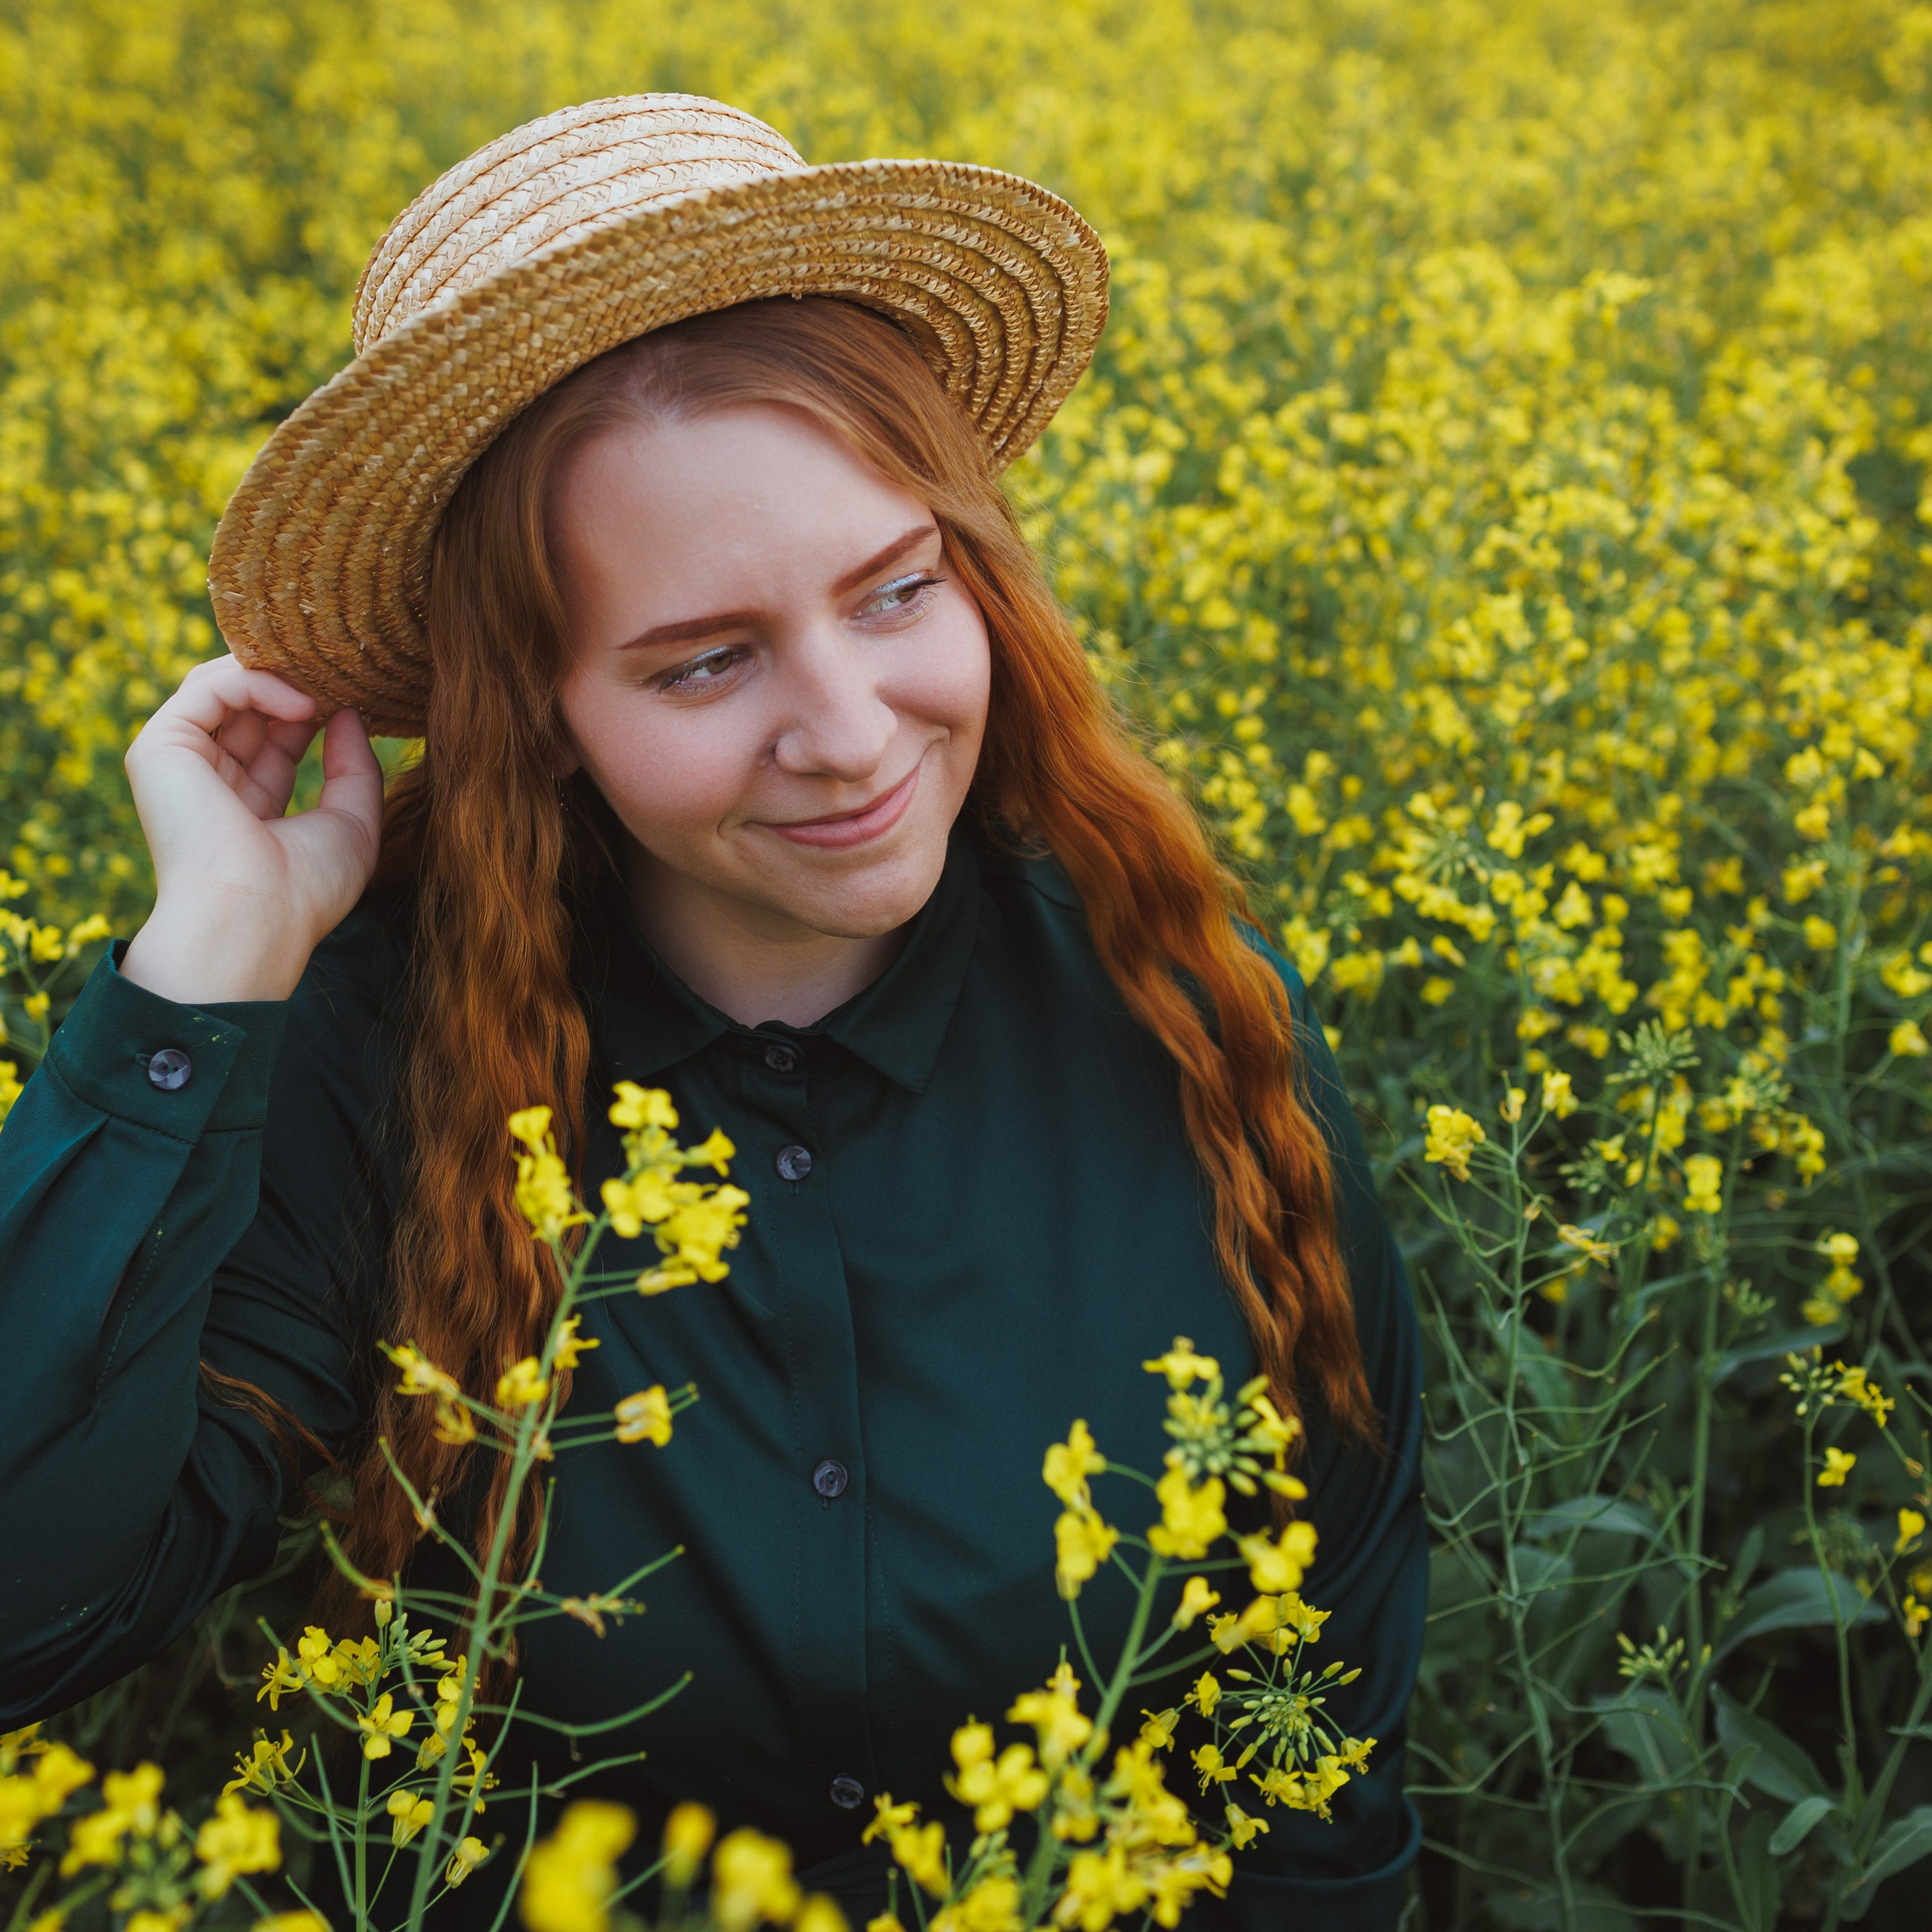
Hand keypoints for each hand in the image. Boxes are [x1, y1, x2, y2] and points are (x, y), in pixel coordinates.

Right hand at [121, 655, 385, 1003]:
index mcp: (250, 802)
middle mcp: (212, 779)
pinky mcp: (161, 747)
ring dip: (281, 676)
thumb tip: (349, 714)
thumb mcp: (351, 823)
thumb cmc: (305, 889)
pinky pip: (209, 687)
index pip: (279, 734)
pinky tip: (305, 706)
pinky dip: (258, 682)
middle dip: (299, 683)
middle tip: (346, 676)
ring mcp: (182, 761)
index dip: (318, 708)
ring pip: (225, 685)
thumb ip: (354, 767)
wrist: (255, 919)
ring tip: (328, 685)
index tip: (360, 698)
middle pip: (252, 704)